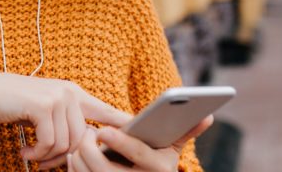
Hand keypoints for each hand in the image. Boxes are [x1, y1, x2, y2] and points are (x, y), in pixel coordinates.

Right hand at [0, 73, 130, 168]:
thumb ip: (65, 123)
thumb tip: (83, 147)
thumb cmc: (12, 106)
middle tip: (43, 162)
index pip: (107, 111)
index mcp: (73, 93)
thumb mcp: (43, 113)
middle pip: (84, 138)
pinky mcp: (44, 105)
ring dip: (48, 156)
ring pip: (67, 143)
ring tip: (31, 155)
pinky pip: (51, 142)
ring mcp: (57, 96)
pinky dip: (38, 153)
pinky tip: (25, 151)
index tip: (138, 135)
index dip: (124, 125)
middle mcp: (69, 92)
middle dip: (66, 157)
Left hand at [67, 115, 213, 170]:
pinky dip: (74, 168)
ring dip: (79, 156)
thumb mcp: (173, 151)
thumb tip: (207, 116)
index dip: (120, 142)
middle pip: (105, 168)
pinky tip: (74, 155)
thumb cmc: (158, 166)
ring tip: (79, 140)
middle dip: (90, 148)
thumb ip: (186, 131)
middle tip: (86, 131)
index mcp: (158, 168)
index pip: (138, 154)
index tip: (103, 130)